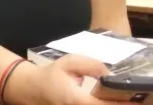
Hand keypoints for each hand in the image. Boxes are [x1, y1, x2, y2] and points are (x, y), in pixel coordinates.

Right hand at [6, 55, 132, 104]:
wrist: (31, 88)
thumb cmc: (50, 75)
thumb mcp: (68, 63)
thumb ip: (90, 65)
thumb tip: (109, 73)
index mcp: (76, 100)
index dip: (120, 103)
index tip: (131, 99)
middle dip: (113, 102)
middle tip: (121, 95)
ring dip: (104, 102)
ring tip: (110, 96)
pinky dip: (97, 103)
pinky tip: (101, 99)